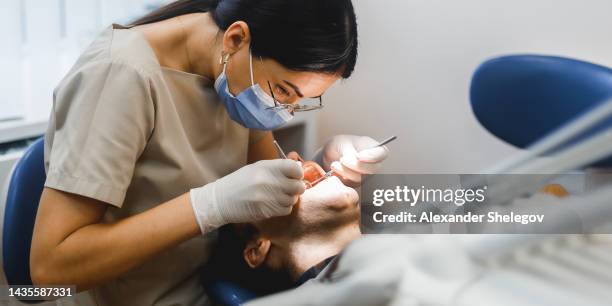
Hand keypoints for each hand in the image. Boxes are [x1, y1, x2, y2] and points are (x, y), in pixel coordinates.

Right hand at [189, 159, 305, 233]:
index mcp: (266, 167)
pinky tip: (273, 204)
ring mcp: (267, 197)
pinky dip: (283, 208)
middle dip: (296, 188)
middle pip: (298, 186)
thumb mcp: (256, 169)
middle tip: (290, 188)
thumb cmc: (239, 183)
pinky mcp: (266, 211)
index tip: (295, 176)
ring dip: (289, 199)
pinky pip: (286, 210)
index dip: (298, 172)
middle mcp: (268, 181)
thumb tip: (298, 167)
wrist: (220, 200)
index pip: (295, 168)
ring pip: (292, 200)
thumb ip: (277, 168)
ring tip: (278, 197)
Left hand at [315, 135, 388, 186]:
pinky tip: (335, 171)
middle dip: (356, 166)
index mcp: (375, 149)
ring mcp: (366, 175)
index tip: (359, 156)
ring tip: (335, 164)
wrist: (332, 154)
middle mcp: (374, 164)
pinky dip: (341, 178)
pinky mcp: (356, 184)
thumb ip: (350, 152)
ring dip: (346, 172)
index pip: (382, 153)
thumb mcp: (343, 143)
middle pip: (373, 169)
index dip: (372, 156)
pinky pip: (350, 185)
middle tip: (343, 159)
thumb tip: (355, 160)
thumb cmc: (341, 145)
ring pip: (360, 179)